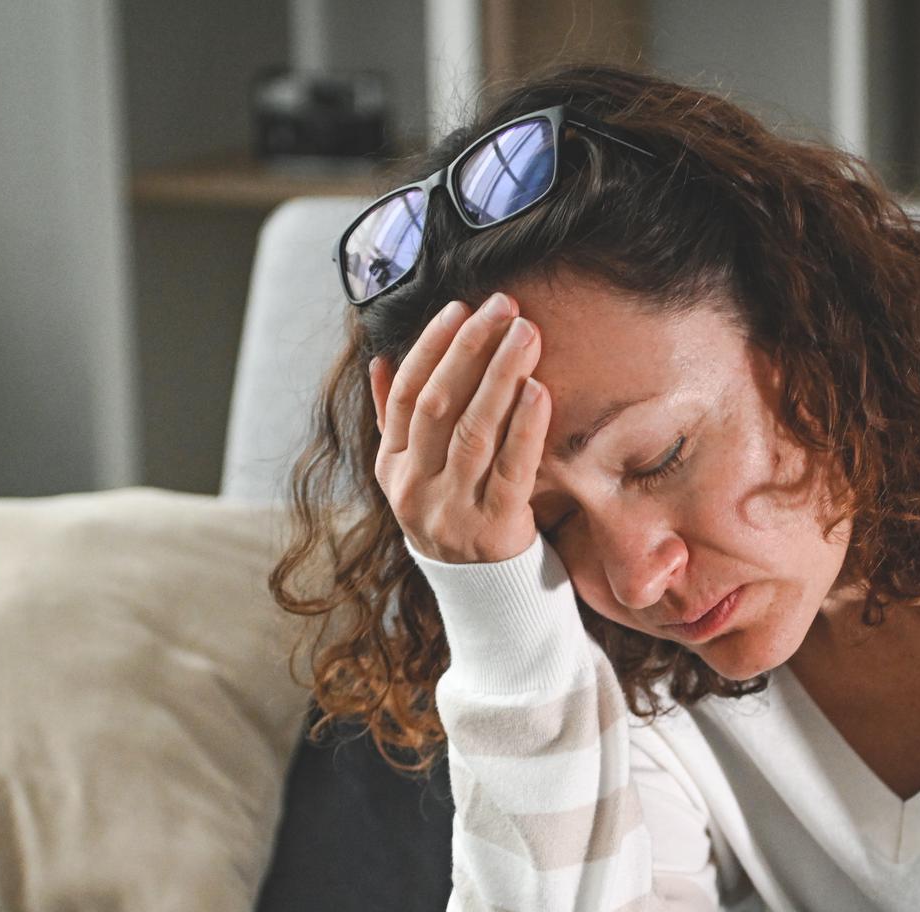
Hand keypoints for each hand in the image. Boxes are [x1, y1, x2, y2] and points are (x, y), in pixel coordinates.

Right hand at [369, 290, 554, 565]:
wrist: (484, 596)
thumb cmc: (454, 516)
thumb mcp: (413, 475)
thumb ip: (395, 421)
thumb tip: (380, 362)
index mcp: (391, 469)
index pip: (406, 396)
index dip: (431, 348)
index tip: (460, 308)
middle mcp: (415, 490)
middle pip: (439, 406)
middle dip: (471, 349)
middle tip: (504, 307)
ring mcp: (452, 512)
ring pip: (474, 432)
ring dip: (501, 375)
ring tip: (526, 334)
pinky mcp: (495, 530)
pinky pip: (511, 470)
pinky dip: (524, 426)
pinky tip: (539, 389)